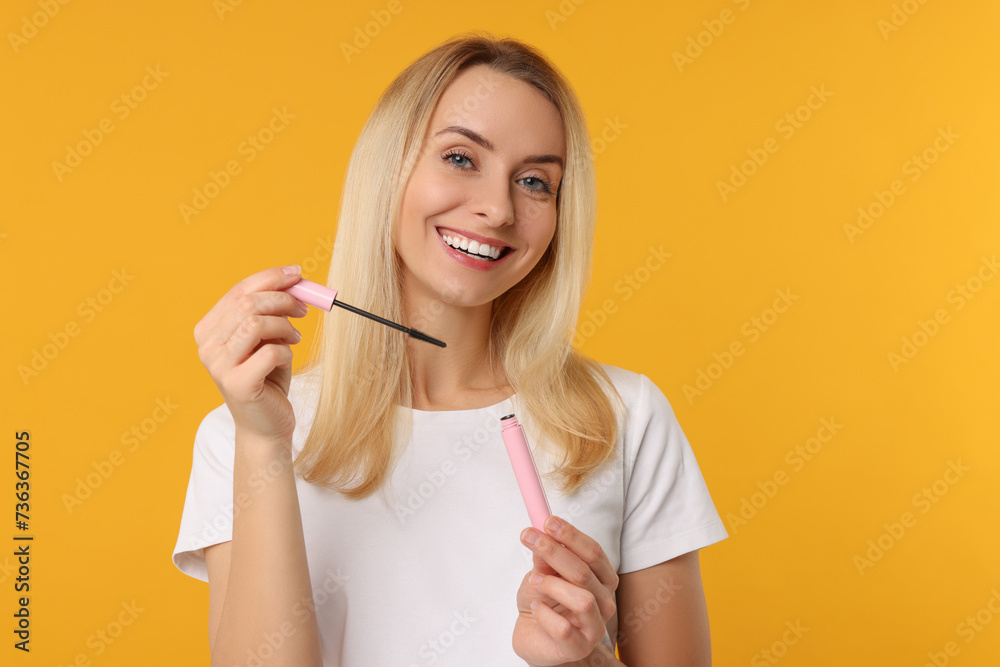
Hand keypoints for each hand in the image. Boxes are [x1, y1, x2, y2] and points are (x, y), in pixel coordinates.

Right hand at [193, 265, 309, 445]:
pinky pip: (270, 351)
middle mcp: (207, 346)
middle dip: (283, 300)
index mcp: (208, 329)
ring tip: (294, 338)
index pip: (239, 291)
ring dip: (284, 326)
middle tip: (304, 310)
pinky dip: (286, 352)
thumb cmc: (268, 377)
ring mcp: (218, 366)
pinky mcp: (237, 384)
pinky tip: (286, 360)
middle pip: (248, 303)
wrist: (266, 425)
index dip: (270, 278)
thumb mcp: (268, 337)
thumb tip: (293, 278)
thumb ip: (271, 310)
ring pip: (256, 323)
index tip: (297, 273)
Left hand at [513, 515, 618, 665]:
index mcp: (602, 578)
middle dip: (554, 551)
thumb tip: (540, 533)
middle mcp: (604, 600)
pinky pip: (563, 628)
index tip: (547, 521)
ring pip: (581, 599)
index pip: (593, 551)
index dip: (571, 535)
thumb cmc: (545, 602)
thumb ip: (544, 558)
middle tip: (530, 537)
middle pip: (584, 570)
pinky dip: (544, 614)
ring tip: (534, 581)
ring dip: (552, 585)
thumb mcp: (541, 574)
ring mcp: (595, 625)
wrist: (536, 638)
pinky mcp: (579, 646)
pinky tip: (537, 608)